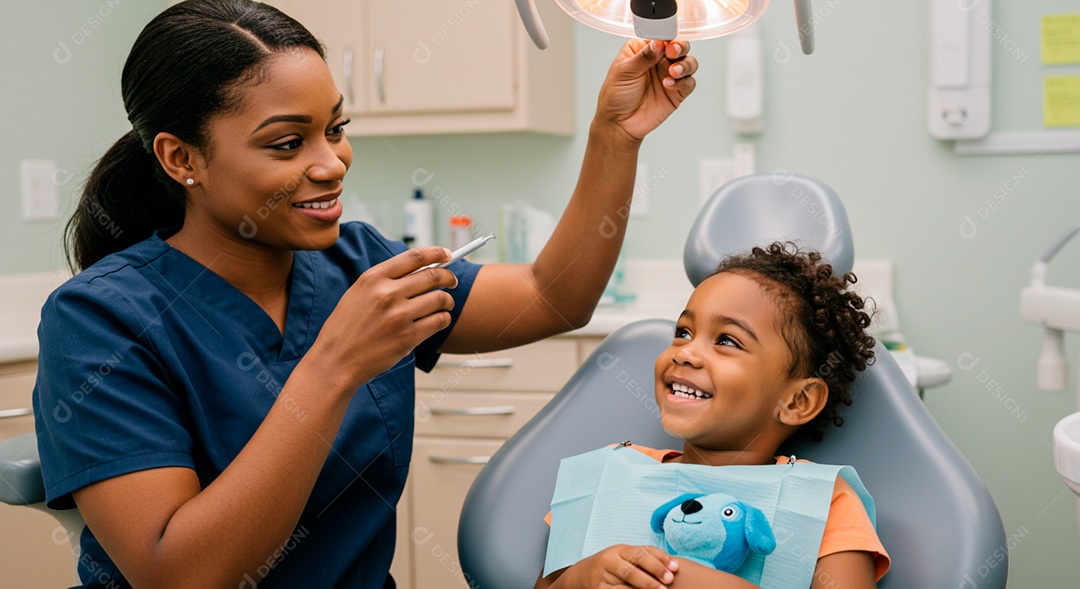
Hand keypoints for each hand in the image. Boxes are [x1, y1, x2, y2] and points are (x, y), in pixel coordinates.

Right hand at [312, 246, 457, 385]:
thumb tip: (419, 270)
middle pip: (433, 276)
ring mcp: (399, 316)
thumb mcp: (358, 294)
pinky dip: (443, 319)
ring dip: (448, 301)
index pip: (414, 257)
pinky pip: (439, 321)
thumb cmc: (346, 328)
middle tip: (452, 281)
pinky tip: (438, 320)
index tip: (446, 254)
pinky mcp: (408, 337)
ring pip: (440, 299)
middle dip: (448, 277)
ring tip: (445, 304)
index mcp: (373, 278)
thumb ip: (385, 281)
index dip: (435, 253)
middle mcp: (387, 293)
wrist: (335, 361)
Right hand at [572, 544, 678, 588]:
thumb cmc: (614, 564)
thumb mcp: (626, 555)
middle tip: (667, 584)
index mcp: (619, 550)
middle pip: (631, 569)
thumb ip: (648, 556)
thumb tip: (673, 566)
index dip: (658, 560)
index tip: (674, 569)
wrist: (582, 574)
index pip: (640, 552)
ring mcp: (601, 577)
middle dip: (650, 577)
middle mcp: (609, 561)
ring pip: (622, 585)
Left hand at [594, 40, 697, 142]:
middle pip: (679, 47)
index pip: (661, 36)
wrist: (618, 123)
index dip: (667, 37)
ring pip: (689, 63)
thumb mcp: (624, 71)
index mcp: (643, 50)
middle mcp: (658, 61)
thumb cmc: (615, 96)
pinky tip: (669, 85)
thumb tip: (658, 43)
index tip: (667, 43)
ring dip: (685, 64)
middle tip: (673, 53)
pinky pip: (688, 83)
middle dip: (680, 47)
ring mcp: (668, 76)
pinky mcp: (676, 93)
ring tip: (673, 71)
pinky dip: (683, 82)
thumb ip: (643, 56)